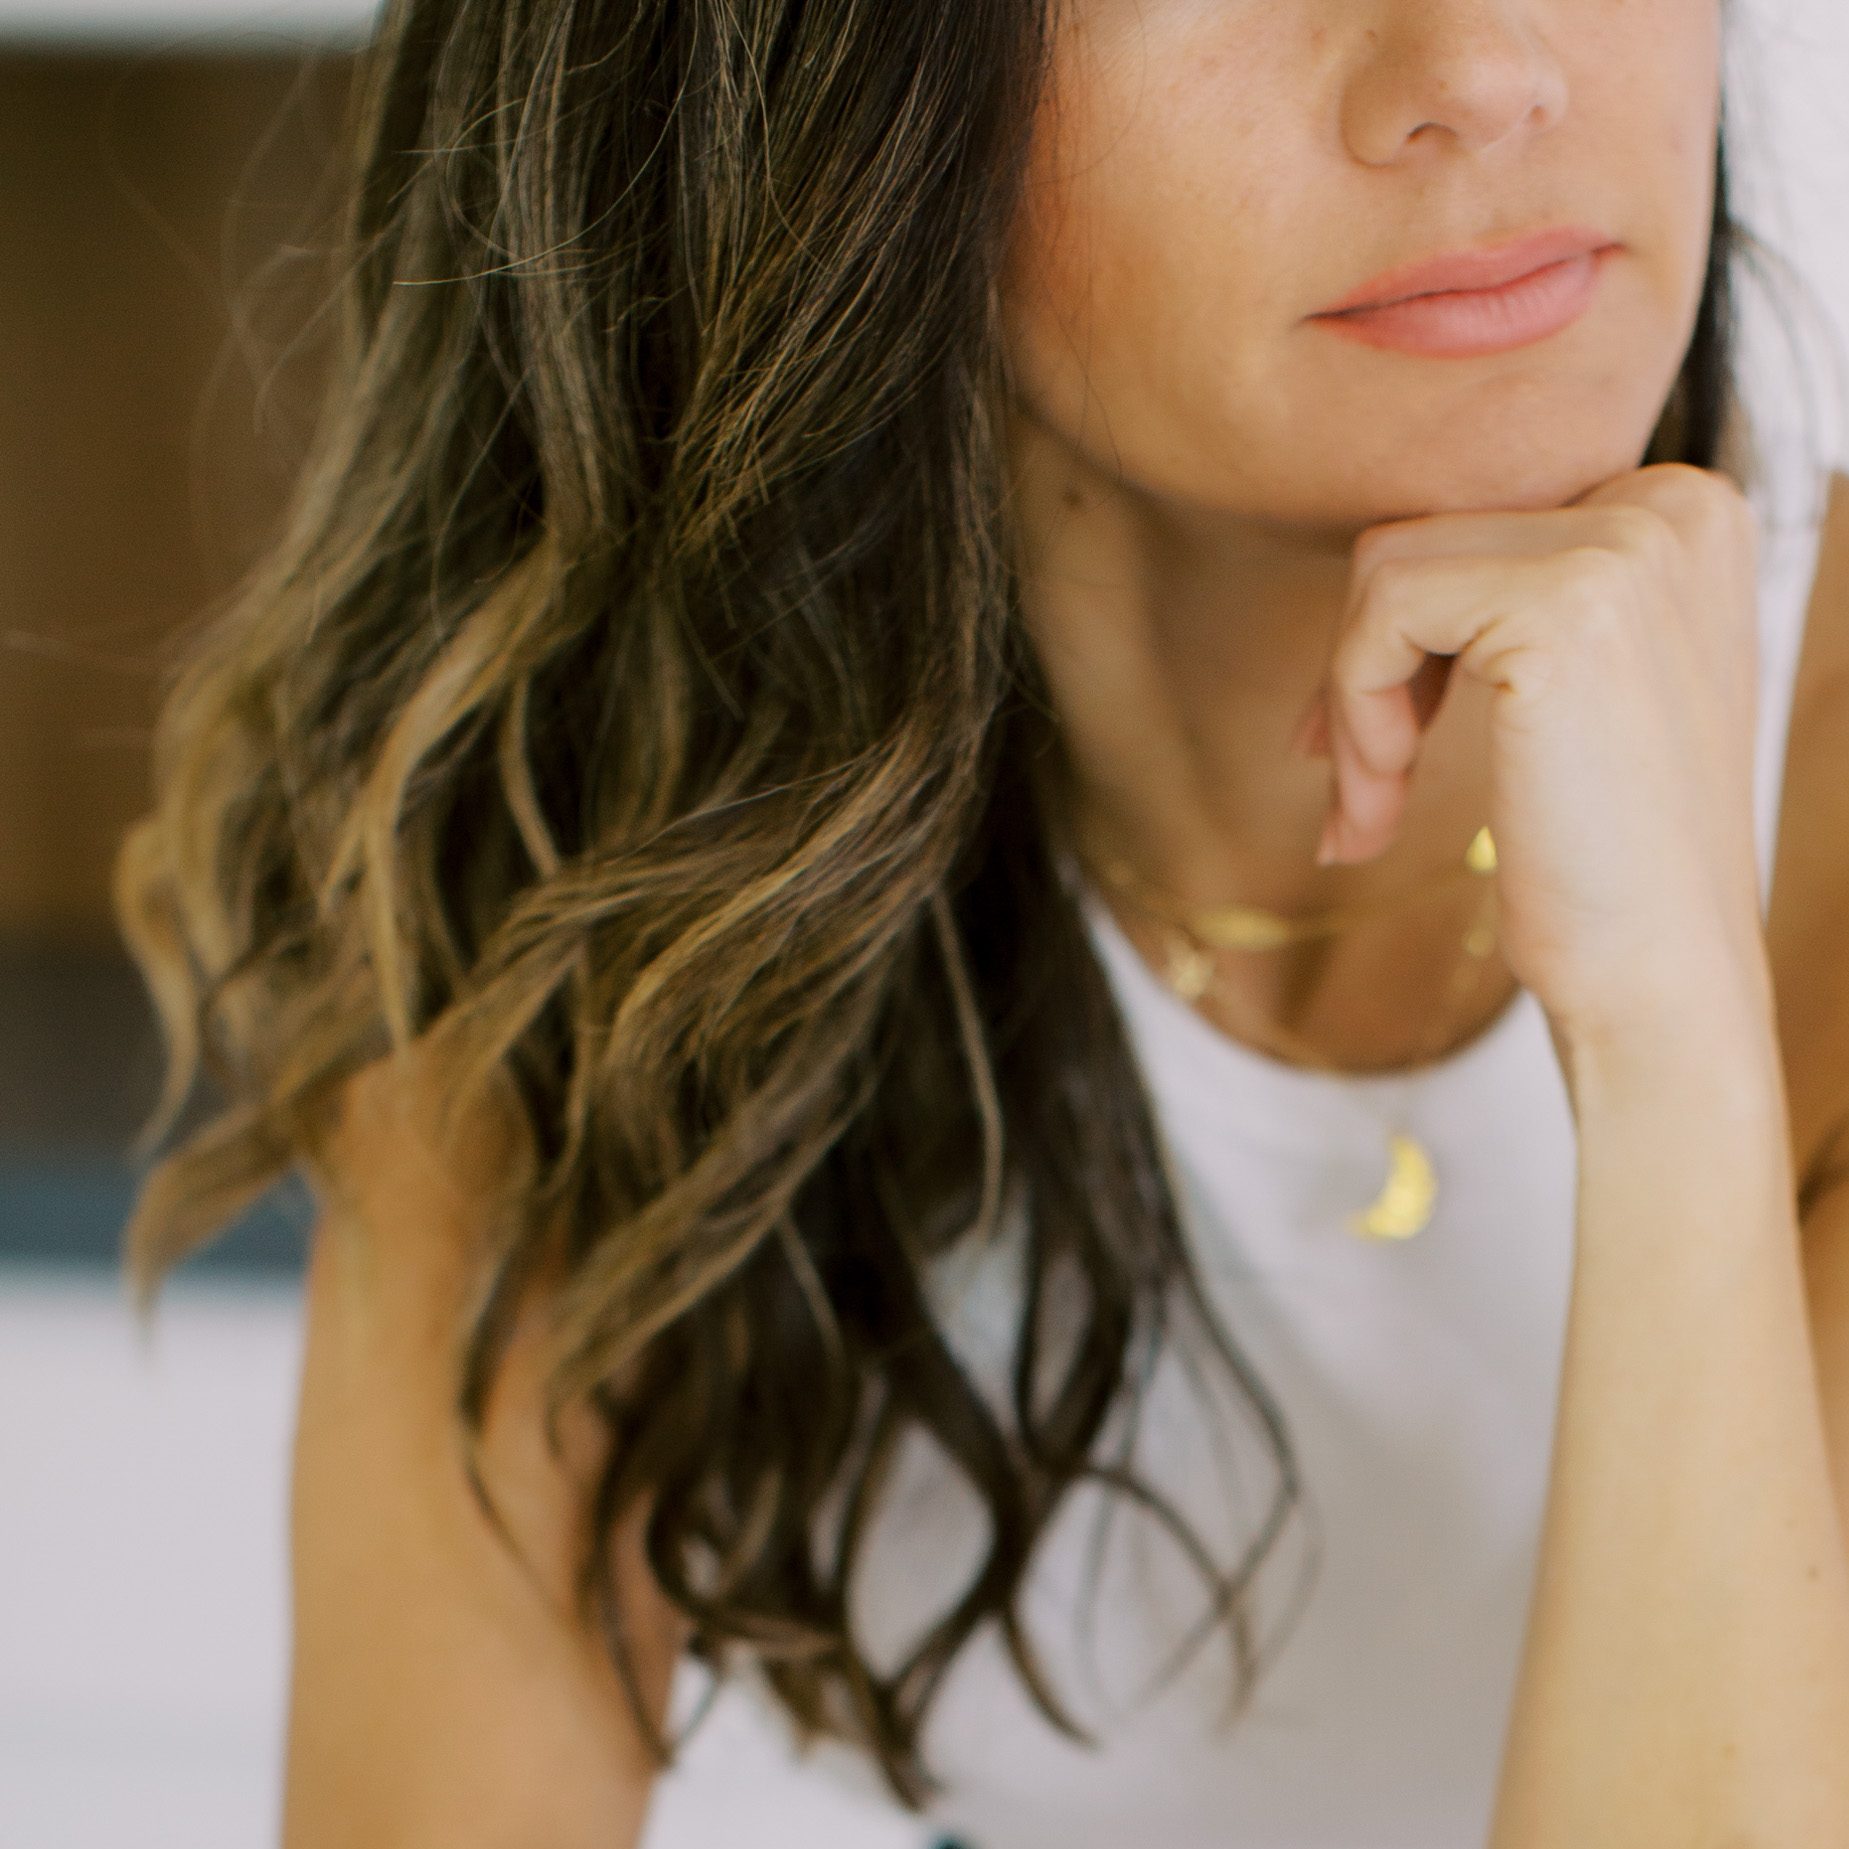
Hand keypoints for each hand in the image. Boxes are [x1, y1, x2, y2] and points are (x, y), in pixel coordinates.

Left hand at [1294, 463, 1768, 1051]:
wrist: (1659, 973)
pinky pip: (1383, 614)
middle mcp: (1670, 505)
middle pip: (1419, 543)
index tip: (1370, 745)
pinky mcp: (1564, 605)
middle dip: (1361, 677)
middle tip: (1356, 796)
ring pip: (1386, 573)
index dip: (1396, 643)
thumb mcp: (1564, 693)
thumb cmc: (1599, 856)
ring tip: (1369, 813)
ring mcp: (1628, 545)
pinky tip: (1383, 805)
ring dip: (1349, 706)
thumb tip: (1361, 571)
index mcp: (1682, 515)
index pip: (1470, 530)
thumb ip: (1497, 610)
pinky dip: (1355, 714)